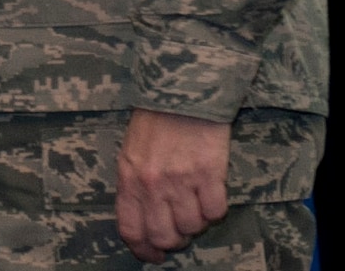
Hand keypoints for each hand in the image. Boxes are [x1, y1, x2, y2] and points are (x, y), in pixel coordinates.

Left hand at [115, 108, 231, 261]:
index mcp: (129, 178)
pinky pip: (215, 211)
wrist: (180, 91)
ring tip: (196, 201)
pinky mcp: (208, 174)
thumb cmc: (154, 120)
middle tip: (180, 229)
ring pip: (192, 227)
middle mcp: (152, 185)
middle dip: (174, 239)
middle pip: (164, 236)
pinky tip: (211, 191)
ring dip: (197, 221)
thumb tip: (144, 218)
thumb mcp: (131, 152)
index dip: (143, 250)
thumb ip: (134, 185)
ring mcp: (180, 180)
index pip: (130, 229)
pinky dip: (215, 208)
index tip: (153, 256)